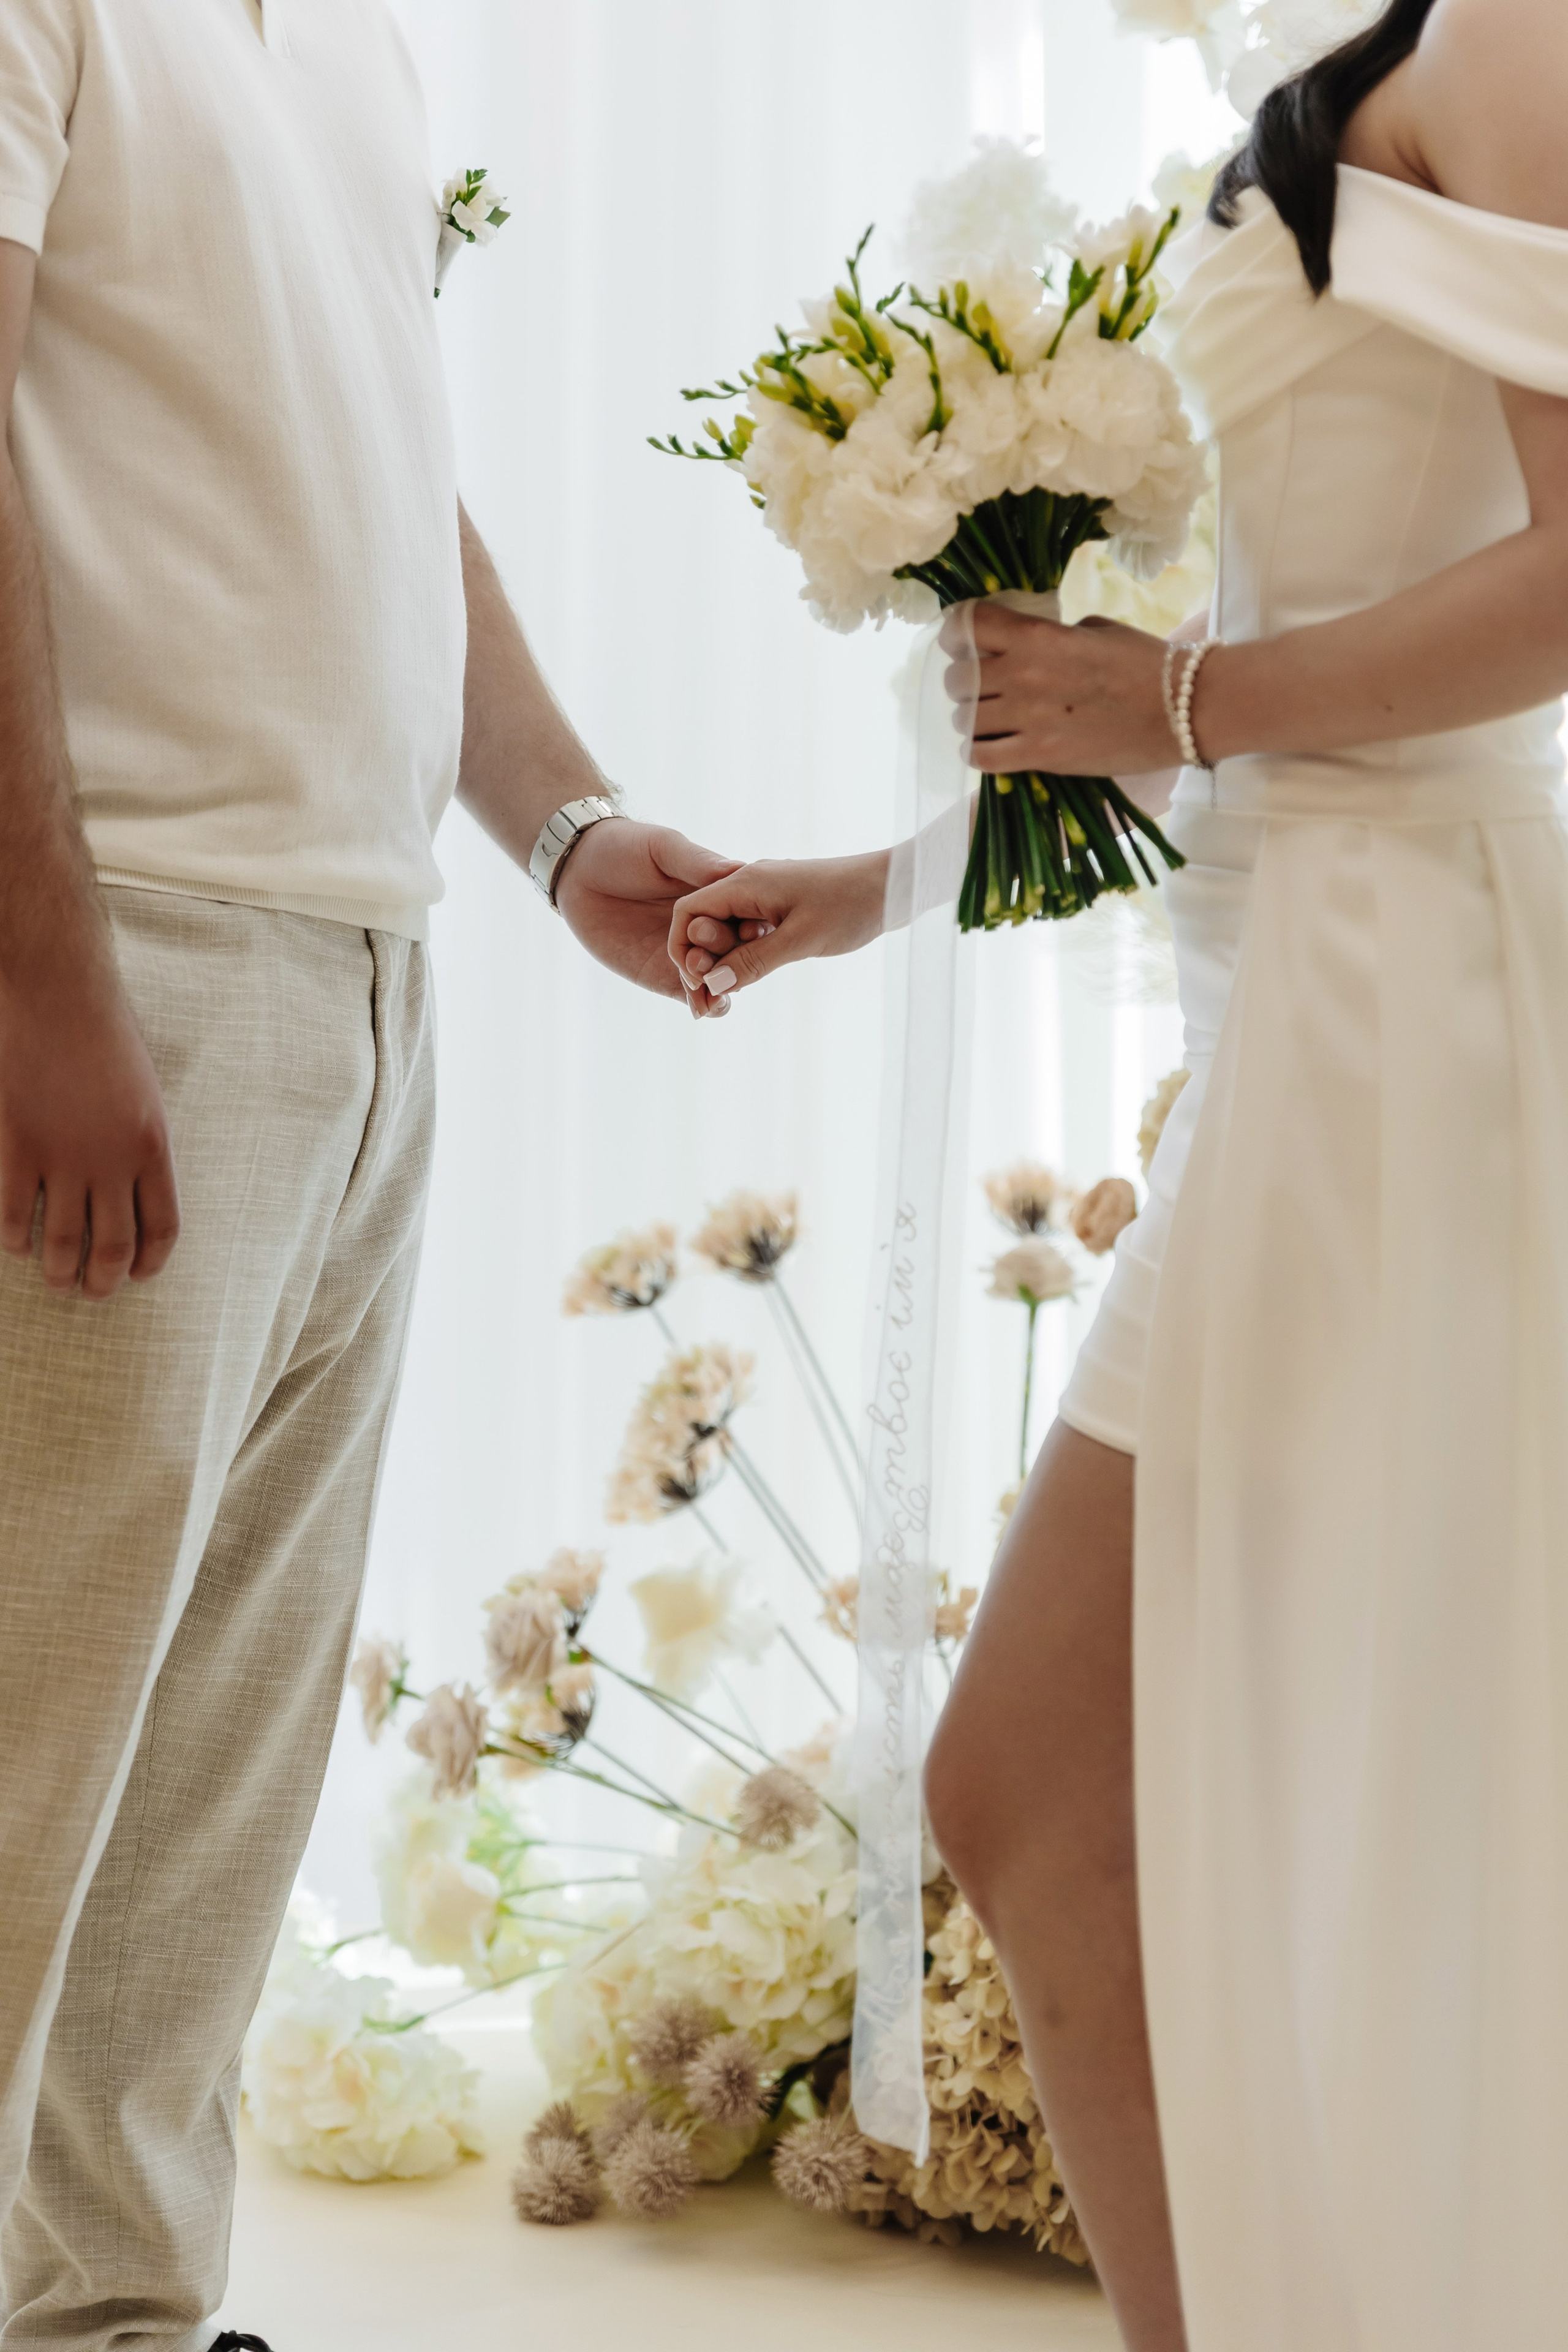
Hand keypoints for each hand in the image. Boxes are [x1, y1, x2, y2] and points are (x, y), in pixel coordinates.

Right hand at [0, 970, 179, 1299]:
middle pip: (113, 1247)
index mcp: (154, 1148)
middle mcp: (113, 1161)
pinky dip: (16, 1240)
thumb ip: (139, 1148)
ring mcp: (63, 1156)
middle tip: (92, 1293)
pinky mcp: (18, 1145)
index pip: (162, 1229)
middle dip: (103, 1282)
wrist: (59, 994)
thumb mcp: (145, 1095)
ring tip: (57, 1282)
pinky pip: (15, 1214)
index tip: (138, 1275)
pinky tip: (18, 1246)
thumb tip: (129, 1196)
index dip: (150, 1263)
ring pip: (62, 1242)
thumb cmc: (106, 1037)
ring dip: (60, 1273)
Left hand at [555, 819, 742, 1018]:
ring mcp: (691, 952)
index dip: (753, 926)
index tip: (748, 931)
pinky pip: (692, 994)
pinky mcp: (666, 975)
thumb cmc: (624, 848)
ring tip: (708, 988)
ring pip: (721, 978)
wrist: (579, 871)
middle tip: (704, 952)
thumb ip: (698, 863)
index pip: (750, 914)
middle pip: (739, 950)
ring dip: (720, 985)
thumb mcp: (663, 848)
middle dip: (730, 957)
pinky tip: (702, 1008)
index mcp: (720, 893)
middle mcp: (713, 925)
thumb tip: (736, 868)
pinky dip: (704, 1004)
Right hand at [669, 851, 888, 1003]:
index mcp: (746, 883)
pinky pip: (749, 930)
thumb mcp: (801, 940)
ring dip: (725, 961)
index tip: (697, 985)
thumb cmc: (852, 905)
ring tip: (731, 996)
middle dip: (703, 962)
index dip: (684, 950)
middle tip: (715, 1003)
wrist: (895, 884)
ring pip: (728, 929)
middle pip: (705, 923)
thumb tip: (712, 983)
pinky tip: (752, 977)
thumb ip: (753, 961)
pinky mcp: (783, 905)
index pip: (689, 912)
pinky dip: (745, 954)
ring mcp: (767, 893)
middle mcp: (750, 883)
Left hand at [942, 605, 1175, 776]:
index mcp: (1037, 635)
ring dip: (971, 719)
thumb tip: (1024, 644)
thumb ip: (1050, 635)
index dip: (955, 634)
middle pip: (957, 679)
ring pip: (964, 719)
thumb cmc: (1144, 663)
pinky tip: (992, 747)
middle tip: (983, 688)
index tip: (961, 642)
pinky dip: (978, 751)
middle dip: (964, 683)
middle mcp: (1023, 674)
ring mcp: (1028, 717)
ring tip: (990, 719)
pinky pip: (980, 756)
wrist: (1182, 709)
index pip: (965, 626)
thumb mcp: (1095, 629)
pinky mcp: (1039, 756)